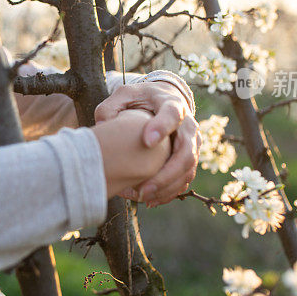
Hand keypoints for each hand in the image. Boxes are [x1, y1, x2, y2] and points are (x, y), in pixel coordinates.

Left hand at [95, 80, 200, 206]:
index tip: (147, 142)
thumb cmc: (141, 98)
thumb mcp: (125, 95)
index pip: (172, 114)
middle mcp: (188, 125)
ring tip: (144, 198)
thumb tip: (103, 125)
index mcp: (171, 104)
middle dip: (166, 173)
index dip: (162, 127)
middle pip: (186, 151)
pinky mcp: (190, 158)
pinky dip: (170, 192)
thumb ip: (111, 106)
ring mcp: (192, 143)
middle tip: (143, 188)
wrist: (164, 99)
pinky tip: (151, 200)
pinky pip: (185, 179)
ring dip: (168, 187)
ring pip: (188, 169)